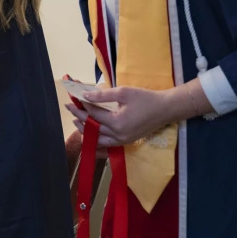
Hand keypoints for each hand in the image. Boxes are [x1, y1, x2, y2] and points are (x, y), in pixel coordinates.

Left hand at [64, 85, 187, 148]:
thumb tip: (85, 95)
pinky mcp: (126, 141)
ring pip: (98, 139)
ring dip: (86, 130)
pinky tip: (91, 135)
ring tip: (77, 120)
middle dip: (79, 118)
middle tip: (71, 108)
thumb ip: (103, 95)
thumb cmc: (145, 98)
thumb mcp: (124, 92)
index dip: (81, 106)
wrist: (165, 109)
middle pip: (92, 128)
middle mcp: (118, 135)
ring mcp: (122, 141)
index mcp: (117, 122)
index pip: (93, 115)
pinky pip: (107, 144)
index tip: (72, 99)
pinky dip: (97, 140)